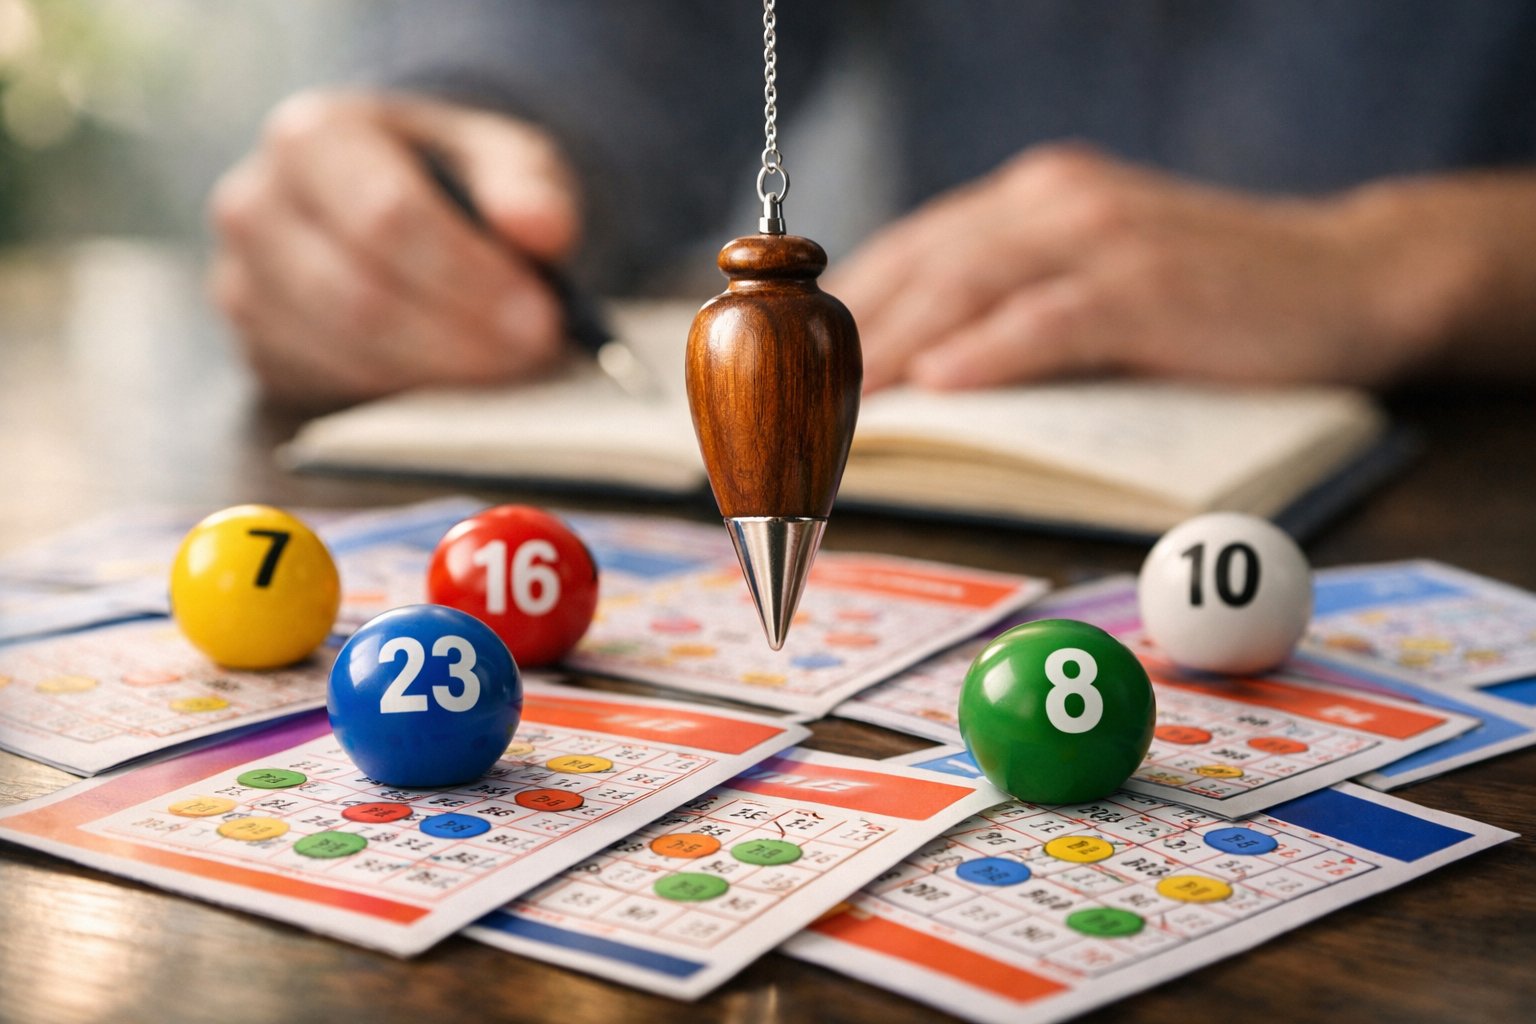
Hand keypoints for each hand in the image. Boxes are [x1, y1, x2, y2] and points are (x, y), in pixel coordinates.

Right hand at [209, 90, 580, 406]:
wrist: (398, 201)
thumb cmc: (451, 178)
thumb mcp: (501, 156)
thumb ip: (526, 184)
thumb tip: (544, 228)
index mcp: (313, 136)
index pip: (386, 215)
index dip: (468, 276)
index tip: (540, 318)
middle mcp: (255, 207)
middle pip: (359, 298)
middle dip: (458, 341)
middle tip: (534, 358)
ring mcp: (244, 285)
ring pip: (345, 356)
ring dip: (439, 379)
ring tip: (511, 374)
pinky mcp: (258, 349)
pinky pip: (332, 391)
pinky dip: (408, 401)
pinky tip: (461, 388)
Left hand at [829, 145, 1438, 391]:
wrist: (1346, 278)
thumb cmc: (1208, 299)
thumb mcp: (1094, 285)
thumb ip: (1011, 307)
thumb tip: (918, 375)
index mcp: (1027, 202)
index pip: (905, 252)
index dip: (835, 310)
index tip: (781, 365)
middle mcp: (1049, 202)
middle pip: (916, 266)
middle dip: (843, 338)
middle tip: (788, 404)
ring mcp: (1099, 236)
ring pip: (965, 285)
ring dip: (893, 348)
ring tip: (834, 405)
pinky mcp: (1147, 283)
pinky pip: (1048, 317)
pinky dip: (989, 350)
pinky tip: (941, 383)